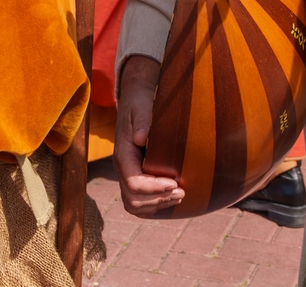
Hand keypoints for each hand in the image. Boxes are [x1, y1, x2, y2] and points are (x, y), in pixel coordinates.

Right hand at [114, 55, 184, 214]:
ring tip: (179, 197)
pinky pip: (138, 201)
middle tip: (182, 192)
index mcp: (123, 155)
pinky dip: (153, 205)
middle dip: (157, 199)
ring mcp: (127, 174)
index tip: (175, 184)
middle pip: (132, 199)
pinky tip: (170, 199)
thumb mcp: (140, 106)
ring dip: (156, 205)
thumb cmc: (140, 103)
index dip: (154, 188)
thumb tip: (140, 137)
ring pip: (134, 204)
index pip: (134, 182)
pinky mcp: (135, 176)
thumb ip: (141, 121)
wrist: (135, 100)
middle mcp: (122, 168)